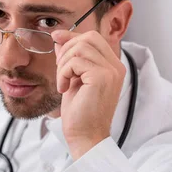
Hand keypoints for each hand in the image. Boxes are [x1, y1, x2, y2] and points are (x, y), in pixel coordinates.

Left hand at [52, 30, 125, 158]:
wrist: (85, 135)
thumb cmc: (79, 111)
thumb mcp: (73, 78)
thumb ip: (70, 58)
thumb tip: (59, 38)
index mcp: (112, 66)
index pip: (93, 38)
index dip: (72, 36)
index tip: (56, 38)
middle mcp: (116, 66)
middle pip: (88, 37)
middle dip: (67, 49)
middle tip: (60, 71)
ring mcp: (111, 71)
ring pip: (79, 48)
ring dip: (63, 64)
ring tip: (63, 82)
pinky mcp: (101, 78)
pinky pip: (75, 62)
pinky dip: (63, 73)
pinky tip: (64, 89)